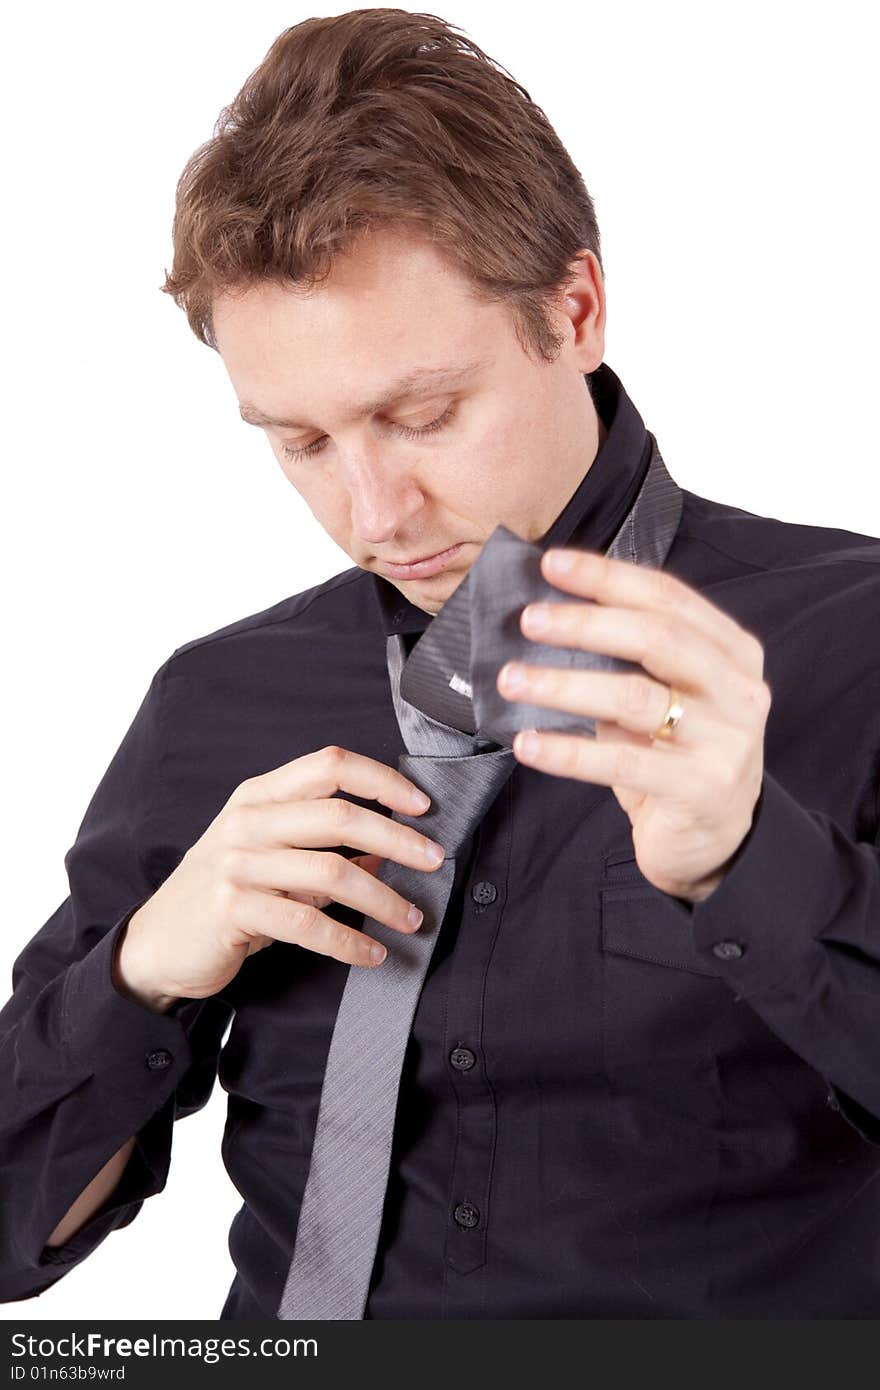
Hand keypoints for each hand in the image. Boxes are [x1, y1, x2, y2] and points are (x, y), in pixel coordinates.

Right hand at [118, 746, 446, 1000]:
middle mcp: (248, 820)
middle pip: (340, 815)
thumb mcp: (270, 858)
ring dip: (382, 898)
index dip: (381, 779)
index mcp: (260, 795)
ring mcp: (237, 863)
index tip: (423, 804)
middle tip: (436, 862)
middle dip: (398, 840)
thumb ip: (322, 850)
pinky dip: (348, 941)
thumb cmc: (225, 895)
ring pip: (331, 871)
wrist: (159, 942)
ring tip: (412, 918)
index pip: (330, 765)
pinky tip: (372, 954)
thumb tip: (388, 856)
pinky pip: (306, 923)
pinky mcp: (232, 908)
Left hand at [496, 548, 771, 902]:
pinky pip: (622, 762)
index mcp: (732, 652)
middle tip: (527, 620)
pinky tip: (527, 743)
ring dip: (564, 684)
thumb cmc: (676, 757)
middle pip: (657, 637)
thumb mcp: (664, 698)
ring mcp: (725, 740)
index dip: (607, 577)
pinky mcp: (700, 789)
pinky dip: (568, 751)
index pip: (668, 597)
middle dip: (585, 623)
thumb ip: (626, 659)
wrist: (715, 842)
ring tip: (511, 679)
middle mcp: (738, 690)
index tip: (550, 565)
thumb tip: (545, 618)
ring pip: (635, 697)